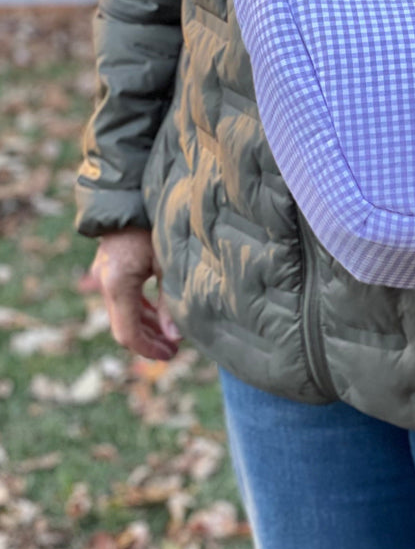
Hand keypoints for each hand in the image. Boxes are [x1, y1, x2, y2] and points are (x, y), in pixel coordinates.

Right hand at [90, 227, 181, 360]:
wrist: (132, 192)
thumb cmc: (155, 225)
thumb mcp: (169, 264)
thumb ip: (171, 301)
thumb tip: (175, 338)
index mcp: (118, 285)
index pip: (128, 333)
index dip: (148, 349)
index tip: (171, 356)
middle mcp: (105, 282)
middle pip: (124, 325)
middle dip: (149, 341)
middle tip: (175, 351)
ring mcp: (105, 274)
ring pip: (124, 312)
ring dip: (146, 327)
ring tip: (171, 336)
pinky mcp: (111, 267)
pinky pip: (124, 297)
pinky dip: (141, 309)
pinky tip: (161, 315)